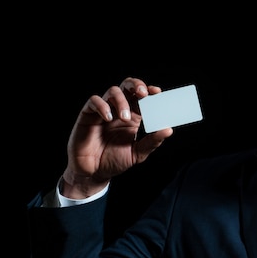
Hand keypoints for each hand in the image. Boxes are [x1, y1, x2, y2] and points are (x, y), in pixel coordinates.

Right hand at [62, 77, 173, 197]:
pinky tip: (108, 117)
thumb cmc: (115, 161)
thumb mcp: (137, 153)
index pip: (142, 98)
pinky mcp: (88, 115)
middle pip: (127, 86)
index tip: (157, 92)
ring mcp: (103, 111)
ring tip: (125, 118)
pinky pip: (93, 102)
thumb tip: (169, 130)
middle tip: (143, 93)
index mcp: (133, 117)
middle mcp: (119, 110)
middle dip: (136, 85)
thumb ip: (152, 142)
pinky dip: (102, 106)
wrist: (94, 172)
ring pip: (112, 91)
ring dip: (121, 101)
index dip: (150, 92)